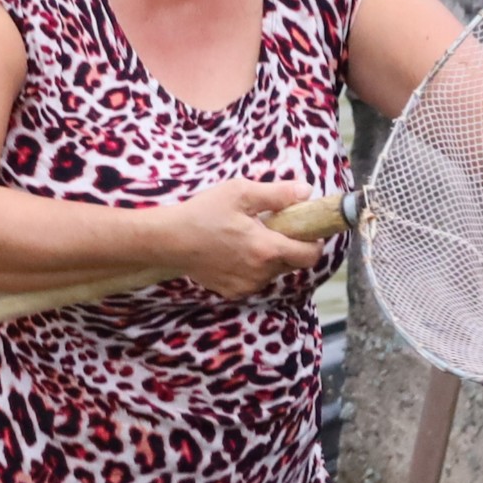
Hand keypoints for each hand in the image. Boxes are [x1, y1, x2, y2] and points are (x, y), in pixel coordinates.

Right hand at [157, 178, 326, 297]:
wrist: (168, 240)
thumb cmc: (203, 213)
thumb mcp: (241, 193)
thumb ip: (278, 194)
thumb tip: (307, 191)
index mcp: (267, 250)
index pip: (310, 255)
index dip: (315, 241)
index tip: (307, 228)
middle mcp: (260, 274)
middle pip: (293, 263)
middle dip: (291, 246)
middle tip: (273, 226)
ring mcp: (245, 286)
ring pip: (273, 272)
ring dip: (270, 257)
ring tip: (249, 236)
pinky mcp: (231, 291)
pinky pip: (254, 280)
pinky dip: (252, 267)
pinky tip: (235, 250)